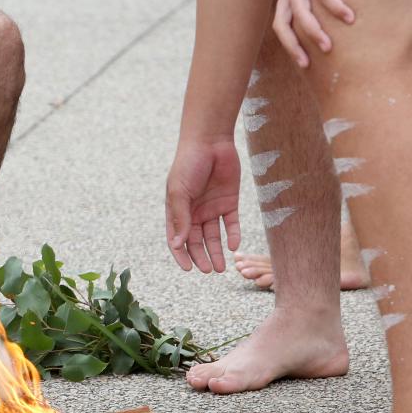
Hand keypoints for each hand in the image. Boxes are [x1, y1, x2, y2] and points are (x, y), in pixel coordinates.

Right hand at [166, 138, 241, 272]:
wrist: (211, 142)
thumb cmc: (188, 164)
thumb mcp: (179, 191)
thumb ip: (180, 218)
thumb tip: (177, 244)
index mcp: (177, 210)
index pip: (178, 238)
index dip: (181, 255)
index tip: (188, 269)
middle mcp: (194, 212)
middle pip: (197, 241)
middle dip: (202, 257)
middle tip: (209, 271)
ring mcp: (212, 207)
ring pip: (214, 236)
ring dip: (217, 252)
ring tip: (222, 267)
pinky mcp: (229, 202)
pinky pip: (231, 224)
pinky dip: (232, 235)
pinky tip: (234, 246)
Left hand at [273, 0, 354, 66]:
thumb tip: (341, 13)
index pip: (281, 24)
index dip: (289, 44)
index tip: (303, 62)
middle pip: (283, 24)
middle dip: (293, 46)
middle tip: (307, 64)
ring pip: (301, 12)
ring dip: (314, 31)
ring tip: (330, 47)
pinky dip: (334, 6)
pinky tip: (350, 17)